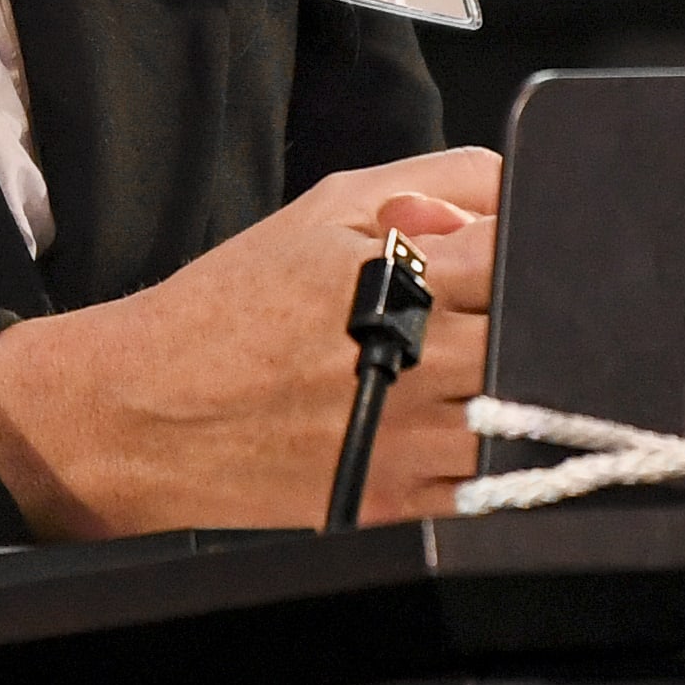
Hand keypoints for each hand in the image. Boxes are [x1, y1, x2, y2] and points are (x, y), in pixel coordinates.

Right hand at [0, 151, 504, 538]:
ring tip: (477, 377)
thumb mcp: (329, 206)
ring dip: (523, 396)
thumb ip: (440, 180)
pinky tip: (461, 434)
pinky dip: (495, 462)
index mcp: (403, 274)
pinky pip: (491, 489)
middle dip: (540, 322)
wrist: (143, 413)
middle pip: (540, 339)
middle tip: (509, 319)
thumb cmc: (232, 305)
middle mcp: (417, 360)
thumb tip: (520, 193)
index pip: (526, 252)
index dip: (541, 249)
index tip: (533, 256)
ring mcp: (412, 442)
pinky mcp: (398, 504)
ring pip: (529, 420)